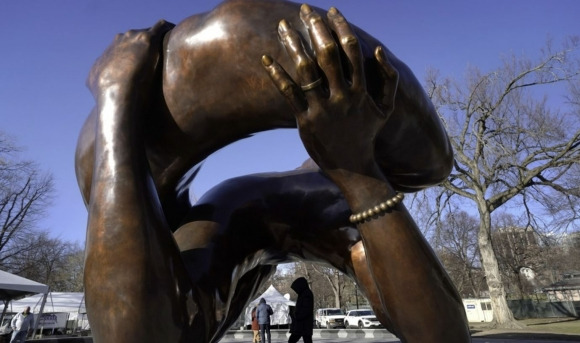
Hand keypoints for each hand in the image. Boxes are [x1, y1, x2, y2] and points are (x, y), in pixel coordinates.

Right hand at [87, 20, 173, 97]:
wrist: (115, 91)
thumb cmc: (111, 97)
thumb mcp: (98, 90)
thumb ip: (103, 86)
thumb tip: (104, 93)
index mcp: (108, 54)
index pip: (121, 49)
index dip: (133, 55)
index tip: (143, 62)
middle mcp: (118, 42)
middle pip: (133, 38)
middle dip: (144, 44)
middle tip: (158, 54)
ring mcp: (132, 38)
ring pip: (148, 31)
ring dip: (158, 36)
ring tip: (170, 42)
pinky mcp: (147, 38)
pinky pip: (160, 28)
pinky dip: (168, 29)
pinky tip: (177, 32)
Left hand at [262, 4, 398, 174]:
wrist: (354, 167)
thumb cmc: (367, 135)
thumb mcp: (386, 108)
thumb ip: (388, 79)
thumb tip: (377, 49)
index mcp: (361, 90)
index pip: (351, 49)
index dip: (341, 26)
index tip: (331, 10)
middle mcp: (342, 96)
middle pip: (328, 53)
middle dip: (316, 27)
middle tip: (305, 10)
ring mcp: (323, 108)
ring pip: (306, 69)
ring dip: (293, 43)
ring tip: (282, 25)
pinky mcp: (305, 120)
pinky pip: (288, 92)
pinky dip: (276, 74)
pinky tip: (265, 58)